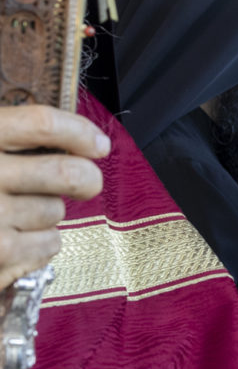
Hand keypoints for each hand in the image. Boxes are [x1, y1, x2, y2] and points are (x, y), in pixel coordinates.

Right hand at [0, 105, 108, 287]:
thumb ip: (6, 140)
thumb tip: (78, 140)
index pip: (43, 123)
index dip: (80, 132)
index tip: (98, 144)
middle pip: (68, 173)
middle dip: (86, 179)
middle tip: (85, 183)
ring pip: (55, 211)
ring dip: (46, 214)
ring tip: (11, 214)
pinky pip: (48, 245)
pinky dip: (39, 245)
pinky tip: (10, 240)